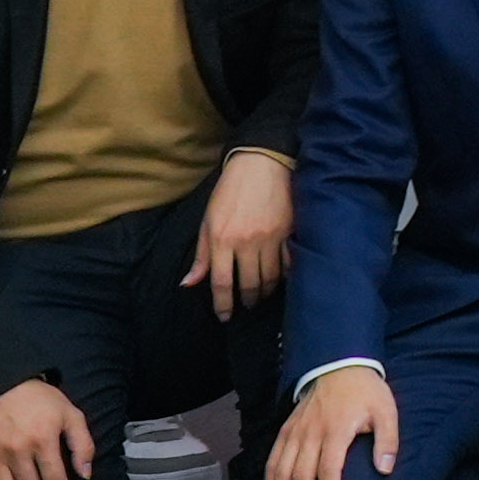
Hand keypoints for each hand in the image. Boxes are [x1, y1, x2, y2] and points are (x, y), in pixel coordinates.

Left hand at [194, 145, 295, 312]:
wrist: (261, 163)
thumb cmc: (230, 191)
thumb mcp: (207, 221)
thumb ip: (201, 255)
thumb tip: (189, 284)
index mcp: (221, 240)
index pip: (220, 282)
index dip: (223, 304)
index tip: (225, 316)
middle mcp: (245, 242)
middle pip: (248, 284)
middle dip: (247, 300)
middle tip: (246, 306)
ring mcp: (270, 237)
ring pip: (270, 277)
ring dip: (265, 290)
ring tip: (261, 294)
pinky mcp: (289, 231)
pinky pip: (289, 262)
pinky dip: (285, 275)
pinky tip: (281, 279)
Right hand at [260, 366, 396, 479]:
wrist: (340, 365)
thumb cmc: (366, 392)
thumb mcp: (386, 411)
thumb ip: (388, 441)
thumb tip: (385, 470)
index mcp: (336, 430)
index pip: (329, 469)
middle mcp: (311, 433)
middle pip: (301, 475)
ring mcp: (295, 431)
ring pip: (282, 469)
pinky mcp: (286, 429)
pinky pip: (273, 457)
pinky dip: (269, 479)